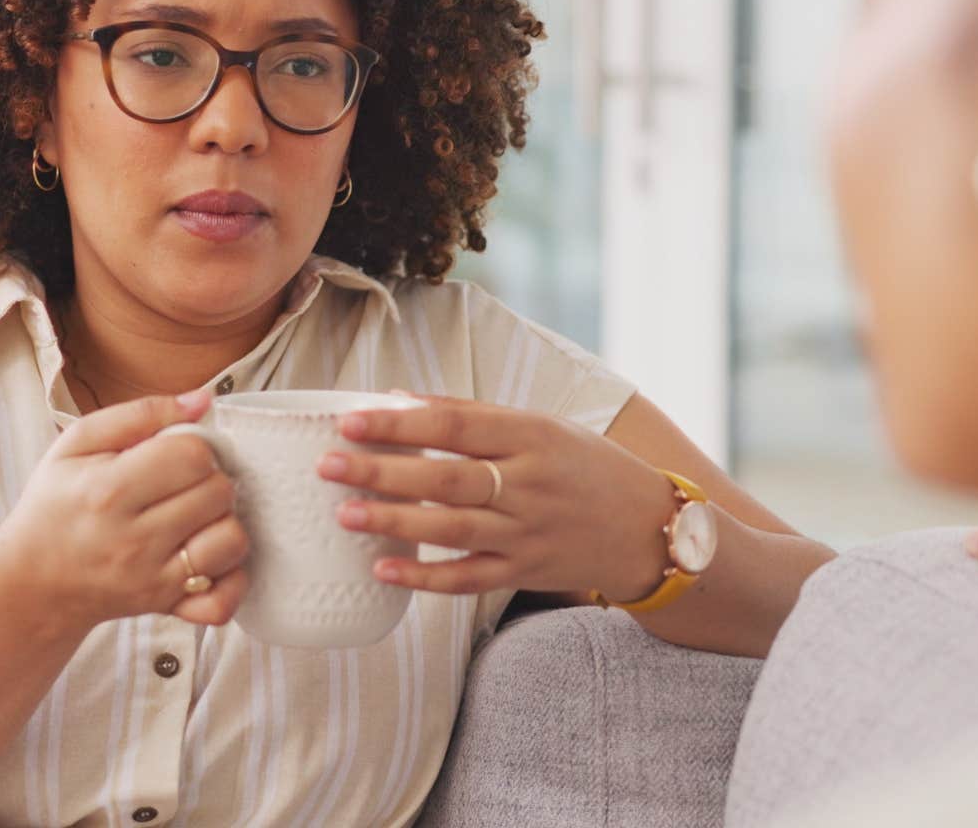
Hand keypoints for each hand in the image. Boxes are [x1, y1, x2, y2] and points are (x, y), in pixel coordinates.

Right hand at [0, 390, 250, 631]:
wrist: (32, 581)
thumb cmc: (56, 504)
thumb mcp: (77, 444)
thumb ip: (140, 414)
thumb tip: (203, 400)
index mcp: (110, 489)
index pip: (192, 455)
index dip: (194, 446)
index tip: (176, 454)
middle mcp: (134, 538)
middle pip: (218, 493)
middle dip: (211, 479)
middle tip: (186, 484)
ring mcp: (152, 578)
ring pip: (231, 542)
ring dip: (224, 523)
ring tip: (198, 517)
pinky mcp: (165, 606)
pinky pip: (222, 601)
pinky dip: (230, 580)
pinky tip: (209, 558)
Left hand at [319, 394, 676, 599]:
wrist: (650, 528)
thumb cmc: (584, 466)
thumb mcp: (540, 426)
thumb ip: (471, 414)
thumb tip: (395, 399)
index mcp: (531, 435)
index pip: (456, 424)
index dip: (401, 423)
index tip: (350, 419)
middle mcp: (530, 484)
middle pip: (447, 477)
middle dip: (383, 470)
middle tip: (328, 464)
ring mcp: (528, 533)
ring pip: (453, 528)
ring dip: (395, 521)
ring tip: (344, 513)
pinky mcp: (526, 573)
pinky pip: (469, 579)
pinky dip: (426, 578)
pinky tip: (384, 569)